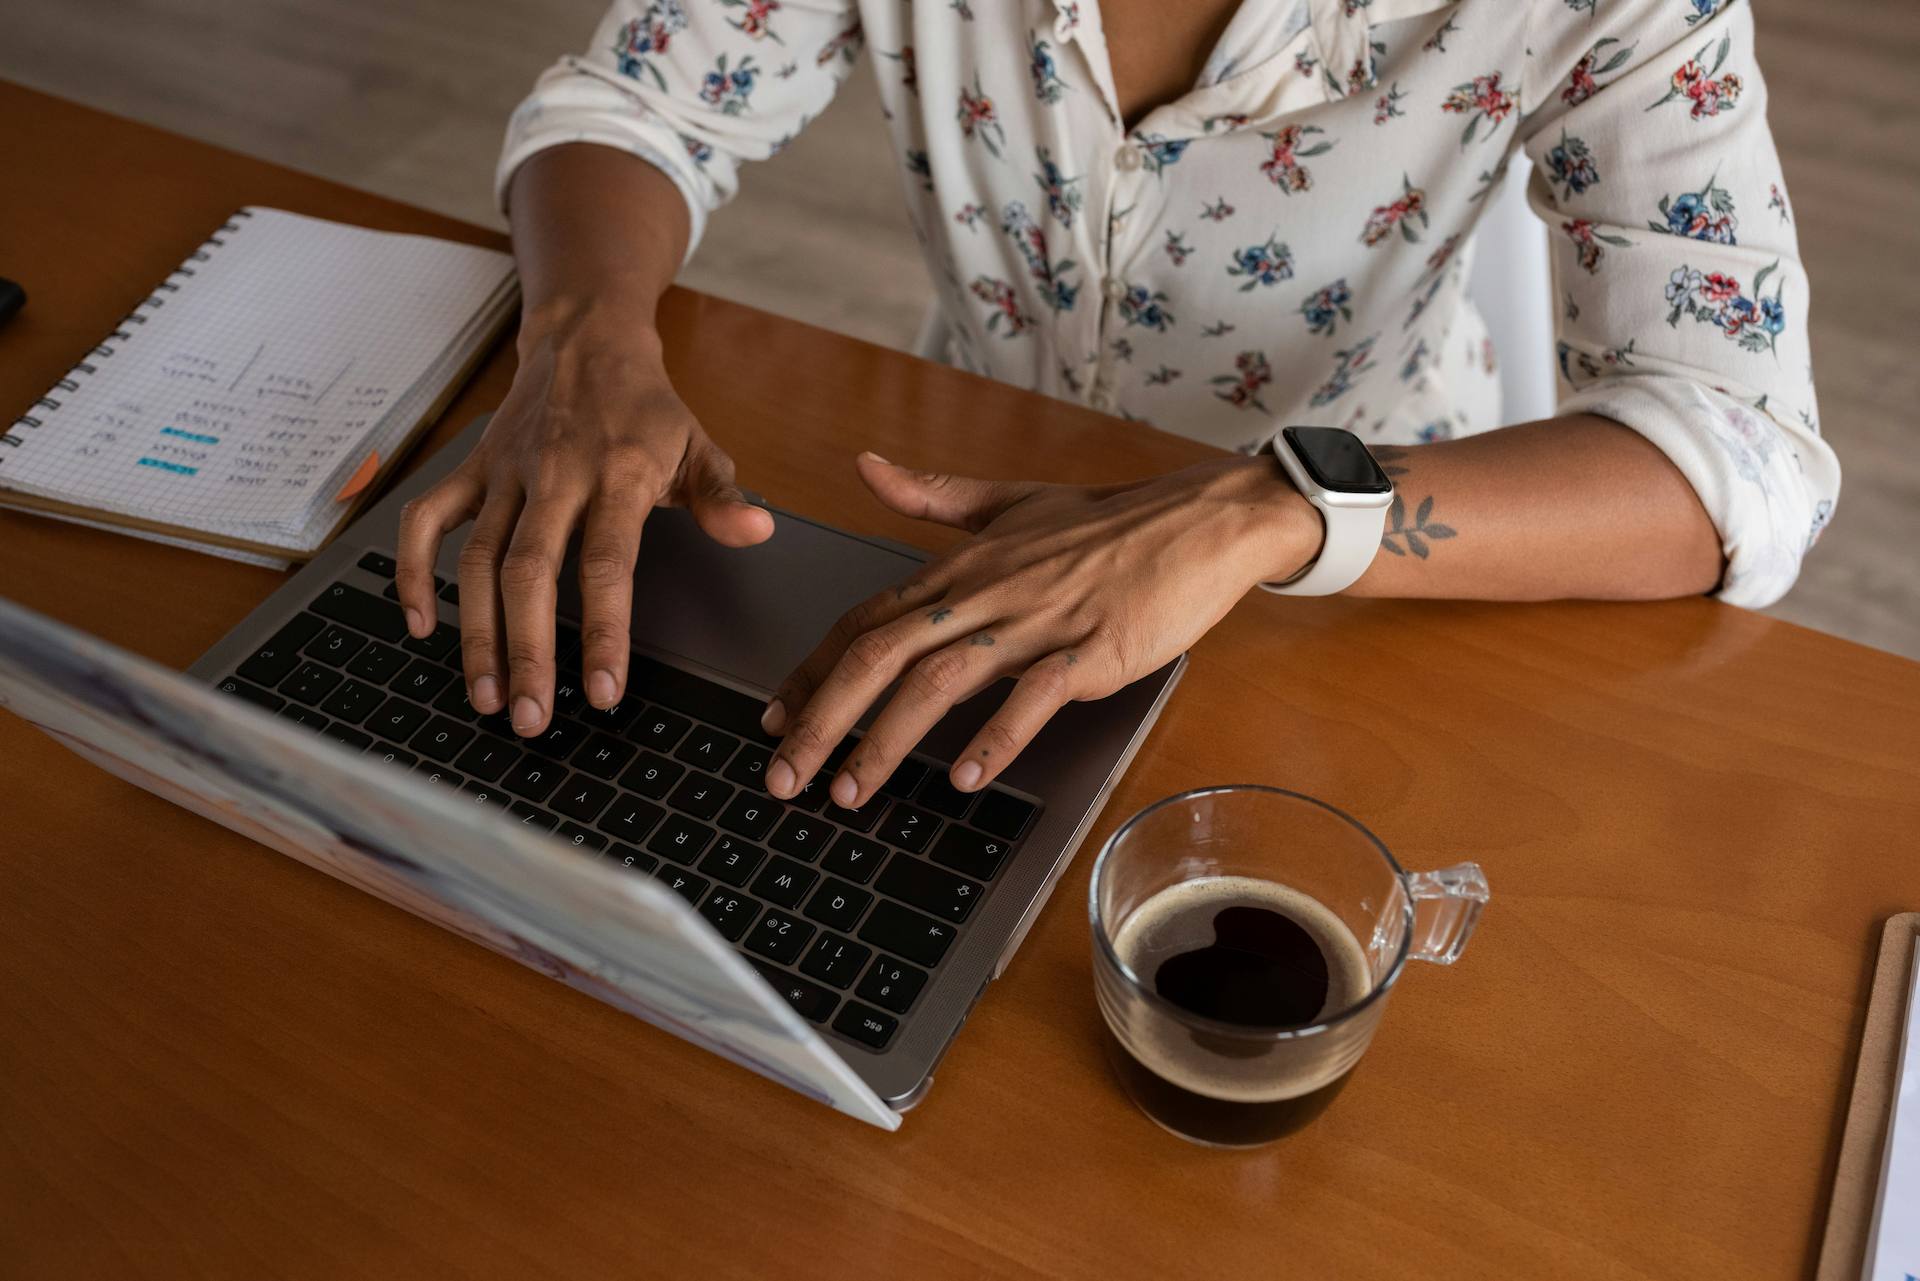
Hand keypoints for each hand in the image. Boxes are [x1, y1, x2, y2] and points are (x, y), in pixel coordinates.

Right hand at [395, 325, 772, 736]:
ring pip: (477, 559)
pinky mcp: (471, 469)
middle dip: (527, 650)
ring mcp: (506, 474)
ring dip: (475, 633)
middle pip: (530, 573)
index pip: (607, 564)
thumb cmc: (646, 408)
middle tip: (530, 718)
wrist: (584, 339)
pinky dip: (413, 569)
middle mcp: (554, 476)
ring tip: (486, 696)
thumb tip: (757, 532)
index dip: (603, 630)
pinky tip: (419, 624)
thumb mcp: (698, 445)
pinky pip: (427, 520)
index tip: (603, 692)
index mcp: (617, 475)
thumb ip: (722, 497)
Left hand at [761, 451, 1318, 807]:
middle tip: (785, 776)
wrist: (1199, 521)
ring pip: (940, 681)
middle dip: (824, 719)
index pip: (866, 621)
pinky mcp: (1092, 650)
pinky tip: (965, 780)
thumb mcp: (1009, 500)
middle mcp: (986, 593)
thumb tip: (865, 467)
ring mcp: (1038, 622)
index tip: (776, 720)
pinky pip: (1034, 697)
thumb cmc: (1108, 521)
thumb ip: (930, 495)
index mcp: (962, 568)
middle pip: (881, 655)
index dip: (812, 672)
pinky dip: (995, 739)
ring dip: (886, 741)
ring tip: (851, 791)